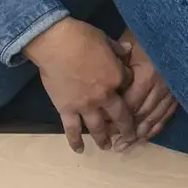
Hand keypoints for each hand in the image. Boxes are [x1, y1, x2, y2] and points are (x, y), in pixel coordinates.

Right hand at [22, 17, 138, 153]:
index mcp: (116, 77)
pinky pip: (72, 129)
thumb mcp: (105, 39)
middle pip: (120, 116)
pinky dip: (75, 141)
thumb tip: (128, 49)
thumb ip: (117, 49)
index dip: (129, 86)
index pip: (128, 84)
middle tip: (131, 136)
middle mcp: (104, 96)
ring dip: (104, 139)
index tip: (128, 90)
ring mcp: (85, 105)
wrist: (56, 44)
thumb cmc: (82, 37)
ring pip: (98, 128)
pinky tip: (79, 150)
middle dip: (127, 127)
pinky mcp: (66, 109)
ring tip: (107, 147)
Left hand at [112, 33, 178, 150]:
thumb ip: (116, 65)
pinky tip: (146, 136)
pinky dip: (156, 127)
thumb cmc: (145, 33)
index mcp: (146, 75)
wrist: (173, 27)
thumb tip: (103, 86)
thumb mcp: (127, 45)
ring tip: (124, 146)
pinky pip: (167, 114)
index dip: (116, 118)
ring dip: (139, 134)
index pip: (129, 104)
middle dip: (125, 130)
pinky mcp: (179, 92)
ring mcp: (172, 90)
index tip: (103, 127)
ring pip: (154, 118)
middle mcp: (160, 86)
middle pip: (140, 115)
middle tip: (111, 143)